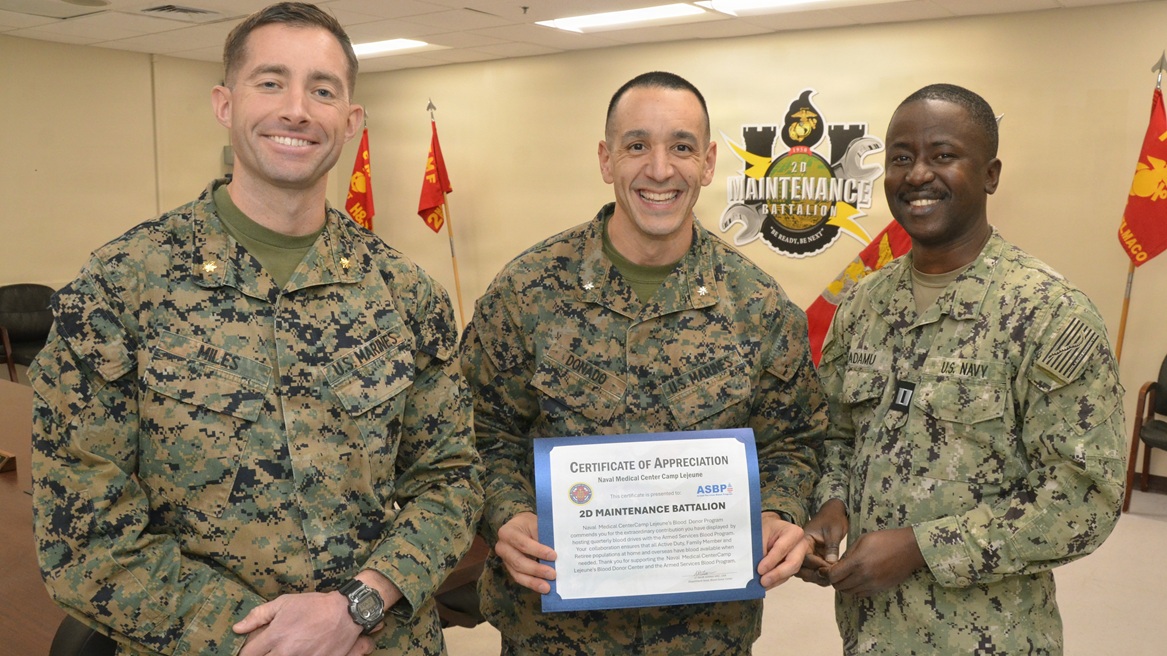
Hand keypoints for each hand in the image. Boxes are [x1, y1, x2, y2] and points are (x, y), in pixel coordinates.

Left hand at [234, 591, 373, 655]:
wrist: (345, 613)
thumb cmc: (313, 606)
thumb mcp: (284, 603)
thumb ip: (258, 615)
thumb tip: (238, 628)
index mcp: (275, 636)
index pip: (249, 654)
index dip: (247, 653)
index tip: (252, 650)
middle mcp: (286, 652)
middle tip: (269, 649)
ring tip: (286, 649)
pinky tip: (300, 652)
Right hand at [495, 512, 556, 593]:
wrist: (520, 527)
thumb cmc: (530, 524)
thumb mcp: (536, 524)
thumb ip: (543, 536)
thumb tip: (559, 551)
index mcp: (507, 532)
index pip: (523, 544)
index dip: (538, 551)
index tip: (554, 556)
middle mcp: (502, 547)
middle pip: (519, 562)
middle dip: (536, 569)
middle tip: (553, 574)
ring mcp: (505, 560)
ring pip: (518, 574)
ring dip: (534, 581)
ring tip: (547, 587)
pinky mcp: (510, 569)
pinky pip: (520, 579)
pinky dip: (532, 583)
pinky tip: (543, 587)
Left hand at [757, 512, 807, 588]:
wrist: (770, 529)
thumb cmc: (766, 528)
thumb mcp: (761, 532)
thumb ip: (759, 548)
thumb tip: (755, 567)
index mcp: (793, 532)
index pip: (782, 548)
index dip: (771, 560)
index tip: (760, 569)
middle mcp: (800, 545)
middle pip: (793, 563)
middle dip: (777, 574)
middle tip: (763, 581)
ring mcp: (798, 557)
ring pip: (789, 572)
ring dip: (775, 580)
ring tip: (762, 584)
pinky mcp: (793, 566)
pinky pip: (785, 576)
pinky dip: (775, 581)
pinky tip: (766, 585)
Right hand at [797, 499, 847, 586]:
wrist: (834, 512)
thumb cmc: (833, 518)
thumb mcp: (834, 531)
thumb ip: (832, 547)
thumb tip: (831, 563)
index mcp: (803, 540)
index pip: (806, 558)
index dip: (818, 565)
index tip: (830, 569)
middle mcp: (802, 548)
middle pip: (802, 568)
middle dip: (815, 575)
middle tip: (830, 578)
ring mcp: (808, 554)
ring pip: (807, 571)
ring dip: (817, 577)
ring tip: (831, 579)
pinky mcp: (814, 557)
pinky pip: (814, 570)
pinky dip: (820, 575)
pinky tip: (831, 577)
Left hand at [827, 526, 925, 596]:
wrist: (909, 549)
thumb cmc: (885, 539)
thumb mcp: (862, 540)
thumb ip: (848, 554)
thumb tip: (837, 565)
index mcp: (857, 562)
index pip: (833, 576)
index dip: (826, 573)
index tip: (825, 569)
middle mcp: (864, 576)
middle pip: (839, 586)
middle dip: (834, 580)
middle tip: (835, 572)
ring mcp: (873, 584)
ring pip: (849, 592)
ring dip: (844, 585)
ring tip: (846, 575)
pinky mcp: (880, 589)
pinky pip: (861, 594)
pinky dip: (855, 589)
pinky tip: (857, 580)